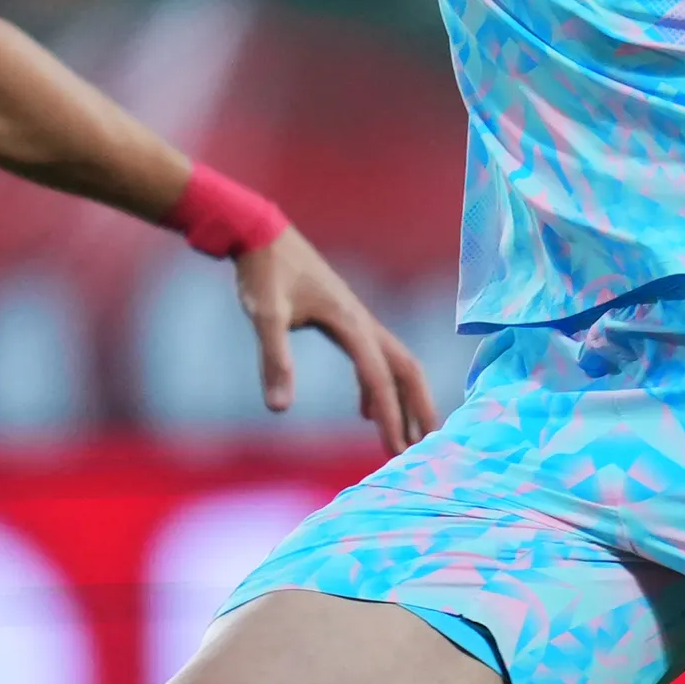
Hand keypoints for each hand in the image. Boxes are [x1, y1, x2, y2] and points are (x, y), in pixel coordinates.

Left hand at [234, 229, 439, 454]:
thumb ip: (275, 361)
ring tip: (404, 438)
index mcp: (350, 322)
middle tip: (425, 447)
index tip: (396, 452)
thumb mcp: (265, 315)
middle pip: (405, 368)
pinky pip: (373, 358)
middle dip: (418, 408)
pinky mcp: (344, 318)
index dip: (389, 416)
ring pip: (393, 363)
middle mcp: (362, 320)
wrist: (260, 232)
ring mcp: (356, 318)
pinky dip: (376, 387)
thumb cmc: (263, 272)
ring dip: (402, 400)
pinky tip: (365, 412)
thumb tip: (279, 409)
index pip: (378, 377)